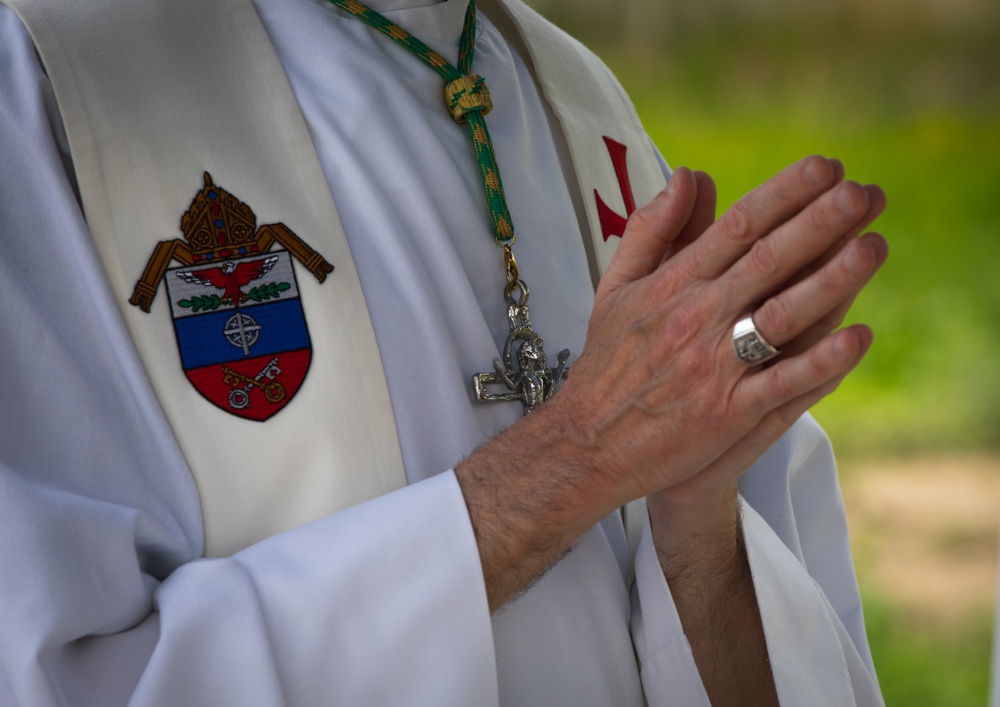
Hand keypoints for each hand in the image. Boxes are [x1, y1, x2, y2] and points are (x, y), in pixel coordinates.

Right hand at [555, 156, 886, 508]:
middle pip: (767, 261)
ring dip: (830, 281)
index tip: (825, 167)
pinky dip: (820, 362)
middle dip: (819, 222)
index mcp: (672, 285)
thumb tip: (689, 174)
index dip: (784, 193)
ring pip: (781, 316)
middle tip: (864, 193)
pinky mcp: (726, 414)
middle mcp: (696, 319)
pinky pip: (782, 384)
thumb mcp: (616, 286)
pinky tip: (857, 336)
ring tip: (874, 247)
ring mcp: (713, 367)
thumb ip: (652, 228)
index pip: (736, 227)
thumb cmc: (608, 362)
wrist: (588, 441)